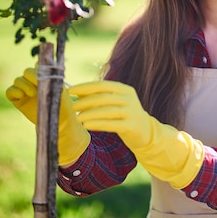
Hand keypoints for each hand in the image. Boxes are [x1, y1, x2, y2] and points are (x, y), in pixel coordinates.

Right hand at [6, 68, 90, 165]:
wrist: (59, 122)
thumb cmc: (62, 104)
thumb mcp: (59, 89)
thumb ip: (50, 76)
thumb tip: (39, 63)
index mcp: (45, 77)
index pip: (37, 66)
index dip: (38, 68)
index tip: (44, 74)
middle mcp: (34, 82)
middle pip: (26, 72)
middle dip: (30, 76)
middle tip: (37, 86)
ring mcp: (25, 90)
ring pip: (18, 80)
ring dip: (23, 84)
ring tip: (32, 93)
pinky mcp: (18, 100)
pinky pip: (10, 91)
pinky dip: (13, 91)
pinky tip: (21, 96)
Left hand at [70, 81, 204, 188]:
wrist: (146, 132)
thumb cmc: (124, 116)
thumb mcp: (115, 103)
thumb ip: (100, 97)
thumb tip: (75, 94)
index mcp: (124, 89)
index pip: (102, 85)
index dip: (85, 87)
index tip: (70, 91)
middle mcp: (129, 98)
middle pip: (103, 98)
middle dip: (85, 102)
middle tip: (72, 107)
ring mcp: (132, 112)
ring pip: (106, 111)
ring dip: (89, 114)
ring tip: (77, 118)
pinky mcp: (131, 126)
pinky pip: (111, 124)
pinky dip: (97, 124)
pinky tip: (86, 126)